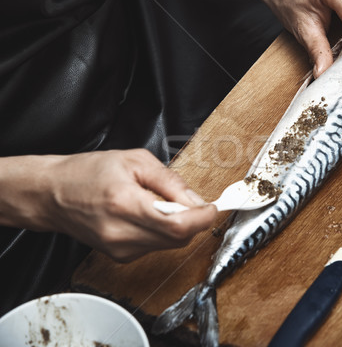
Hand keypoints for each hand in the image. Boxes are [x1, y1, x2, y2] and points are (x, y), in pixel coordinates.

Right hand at [0, 150, 216, 261]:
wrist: (51, 194)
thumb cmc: (87, 172)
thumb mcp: (134, 161)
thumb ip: (171, 182)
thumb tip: (197, 201)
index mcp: (125, 204)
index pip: (178, 225)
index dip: (203, 218)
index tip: (213, 208)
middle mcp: (122, 234)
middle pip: (178, 238)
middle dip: (192, 220)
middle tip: (187, 201)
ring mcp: (119, 249)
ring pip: (169, 244)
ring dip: (176, 226)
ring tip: (157, 203)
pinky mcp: (119, 257)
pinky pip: (155, 246)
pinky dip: (161, 231)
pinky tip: (146, 215)